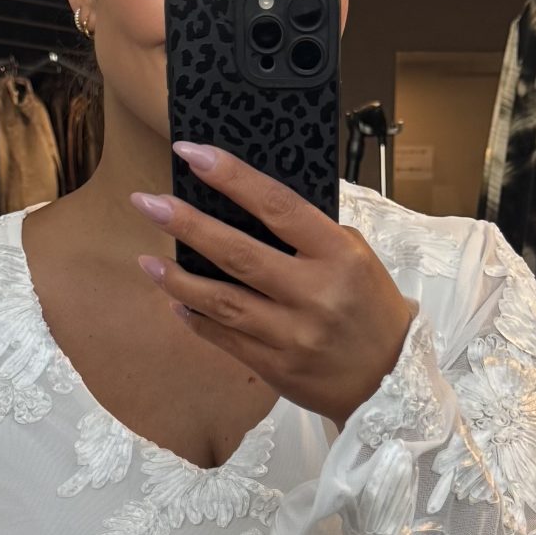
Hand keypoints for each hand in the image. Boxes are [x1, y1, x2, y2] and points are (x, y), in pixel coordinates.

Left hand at [130, 143, 416, 427]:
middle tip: (146, 203)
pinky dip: (196, 318)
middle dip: (186, 224)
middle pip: (238, 253)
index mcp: (338, 254)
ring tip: (146, 261)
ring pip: (222, 302)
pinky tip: (174, 301)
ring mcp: (293, 334)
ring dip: (178, 279)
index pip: (278, 206)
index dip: (232, 177)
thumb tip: (249, 205)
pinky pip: (224, 338)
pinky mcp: (276, 366)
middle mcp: (314, 293)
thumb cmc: (370, 307)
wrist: (390, 380)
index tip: (192, 153)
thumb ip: (309, 234)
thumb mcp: (356, 257)